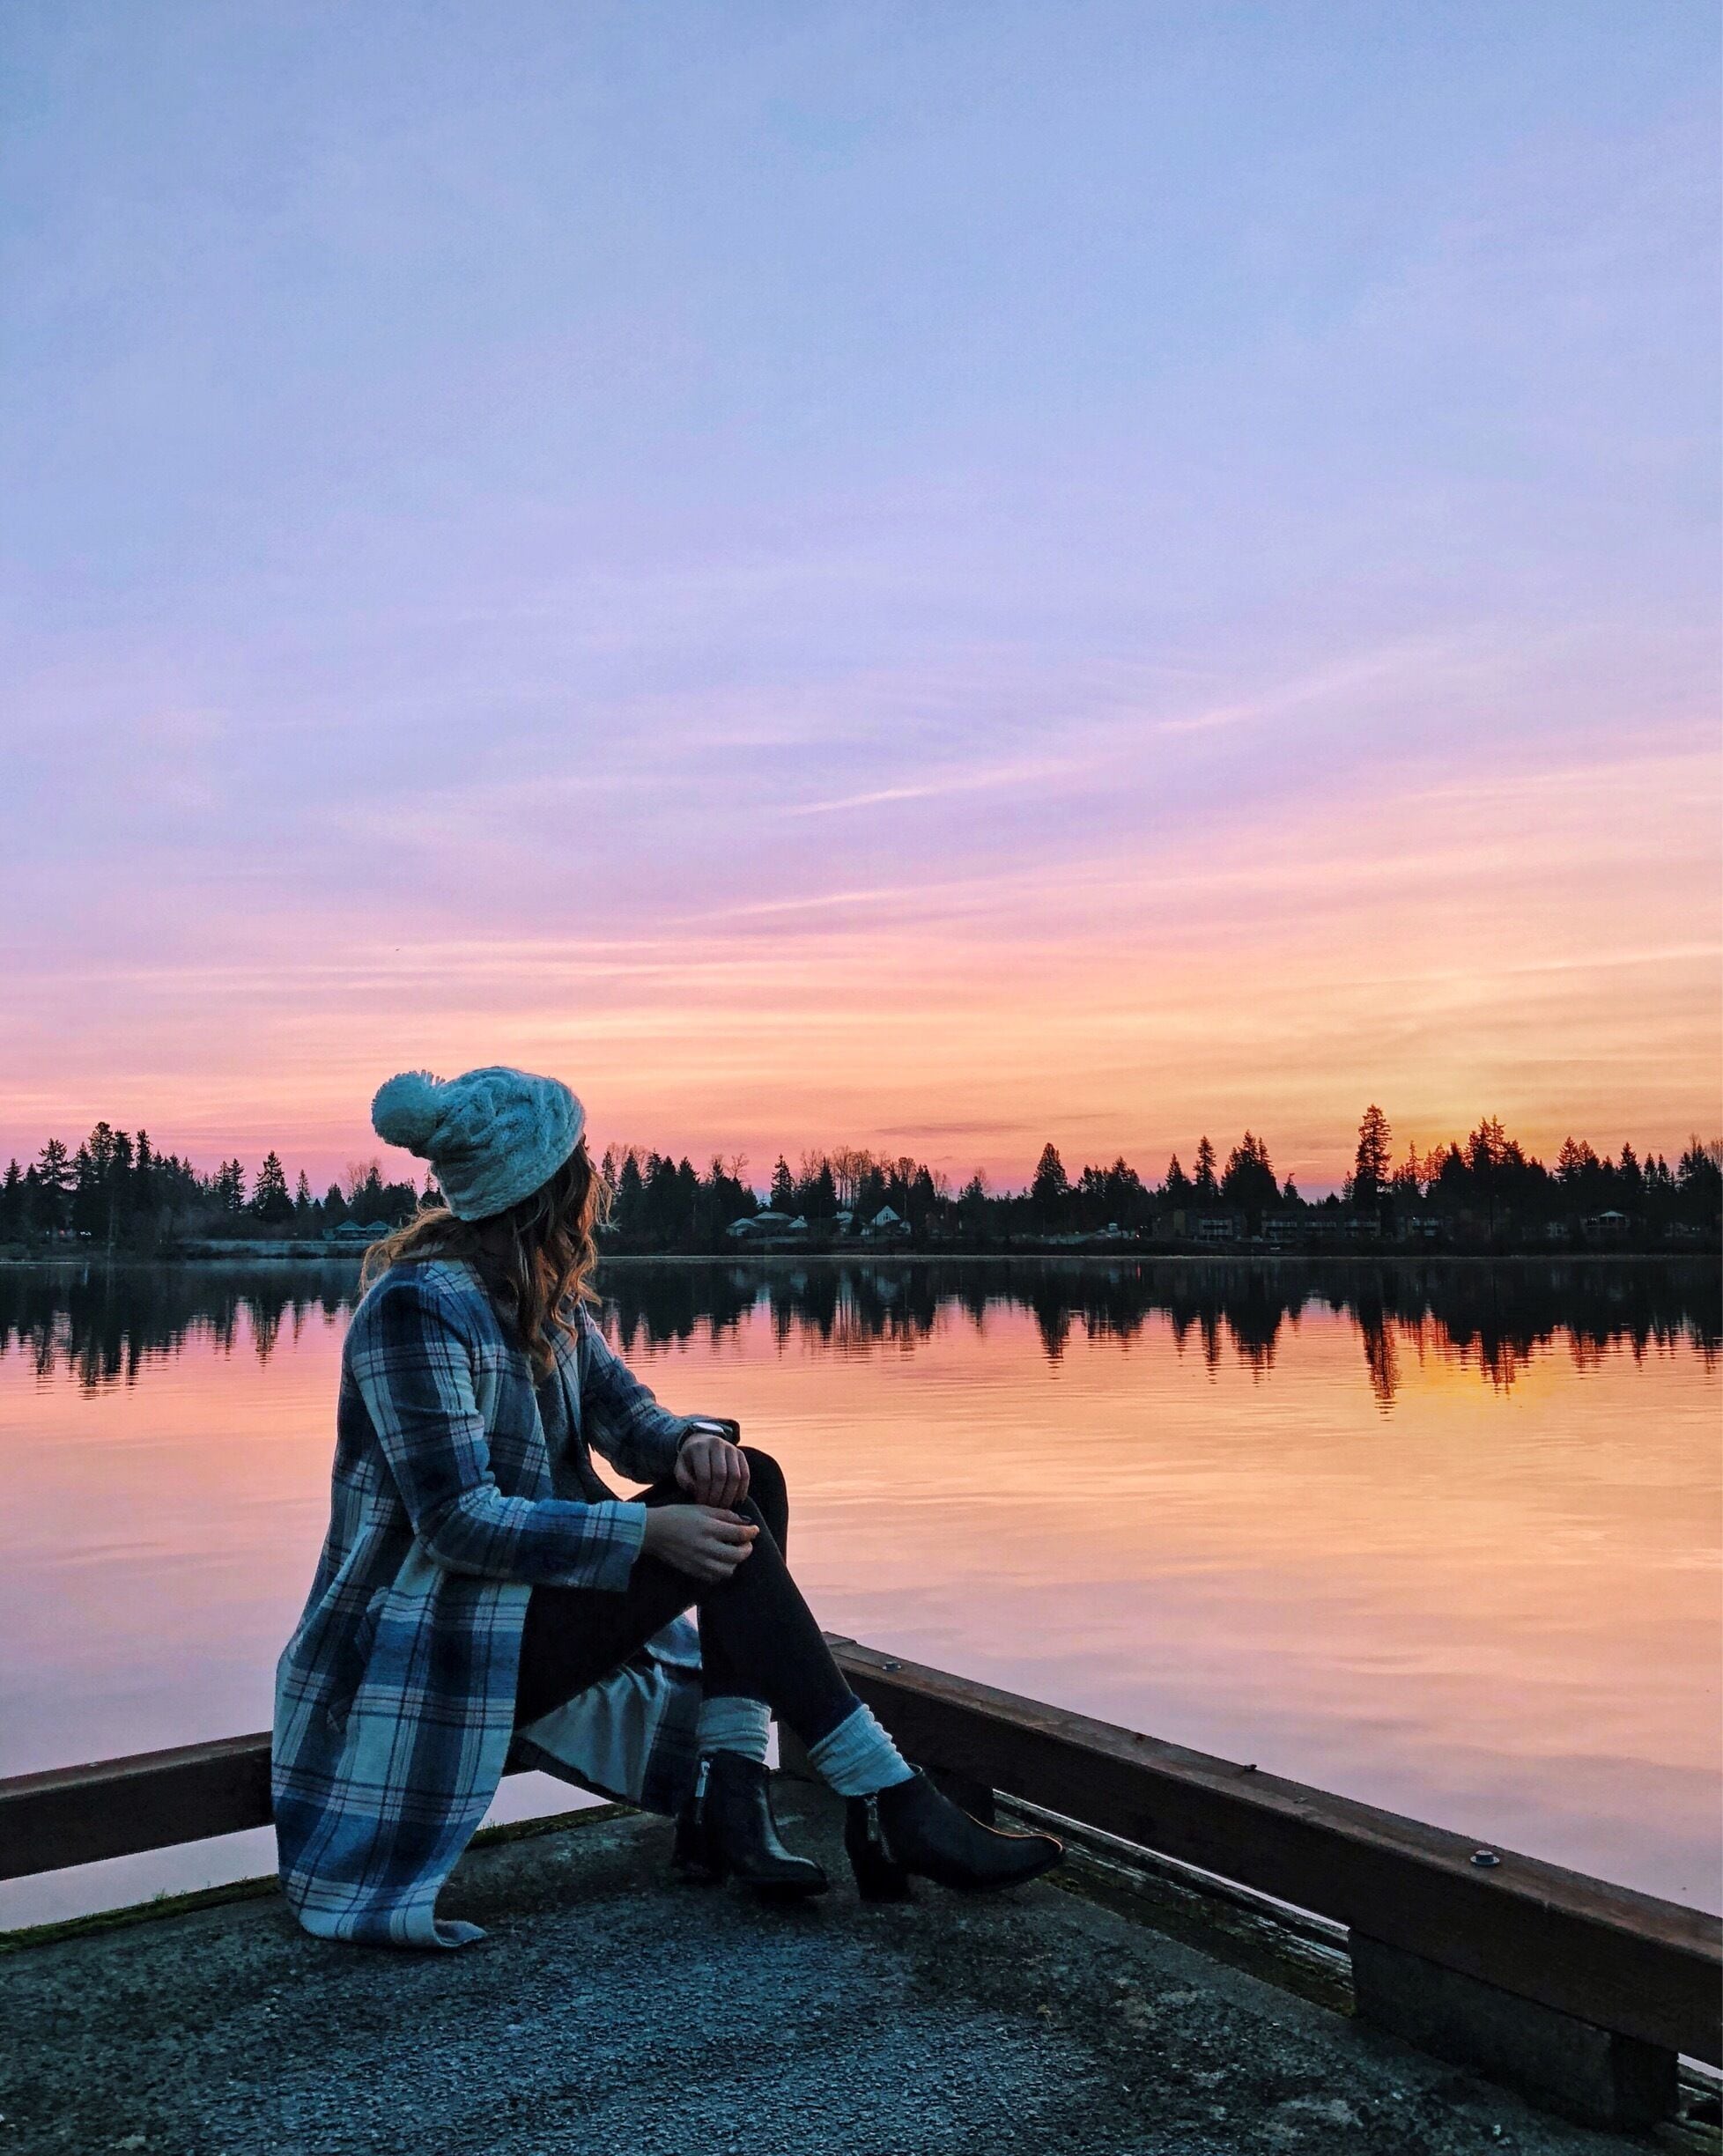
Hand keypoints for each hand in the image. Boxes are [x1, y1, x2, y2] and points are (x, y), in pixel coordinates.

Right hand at [641, 1504, 756, 1583]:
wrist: (653, 1531)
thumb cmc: (677, 1515)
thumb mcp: (702, 1508)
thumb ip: (724, 1515)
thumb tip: (744, 1522)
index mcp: (708, 1528)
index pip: (739, 1533)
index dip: (751, 1532)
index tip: (754, 1530)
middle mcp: (705, 1546)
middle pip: (737, 1555)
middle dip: (747, 1549)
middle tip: (746, 1543)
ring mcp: (699, 1561)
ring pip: (728, 1570)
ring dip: (735, 1562)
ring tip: (733, 1553)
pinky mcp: (693, 1570)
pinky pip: (714, 1577)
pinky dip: (722, 1571)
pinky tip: (720, 1561)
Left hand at [676, 1431, 749, 1507]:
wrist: (702, 1441)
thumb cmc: (690, 1460)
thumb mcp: (680, 1468)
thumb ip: (684, 1480)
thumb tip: (696, 1491)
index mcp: (699, 1448)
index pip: (704, 1475)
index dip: (704, 1493)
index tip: (701, 1504)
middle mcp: (716, 1444)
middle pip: (721, 1476)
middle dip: (717, 1496)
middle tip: (713, 1508)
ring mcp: (731, 1448)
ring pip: (735, 1476)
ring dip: (730, 1495)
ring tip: (724, 1507)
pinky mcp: (741, 1454)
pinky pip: (745, 1474)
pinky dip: (742, 1490)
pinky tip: (736, 1501)